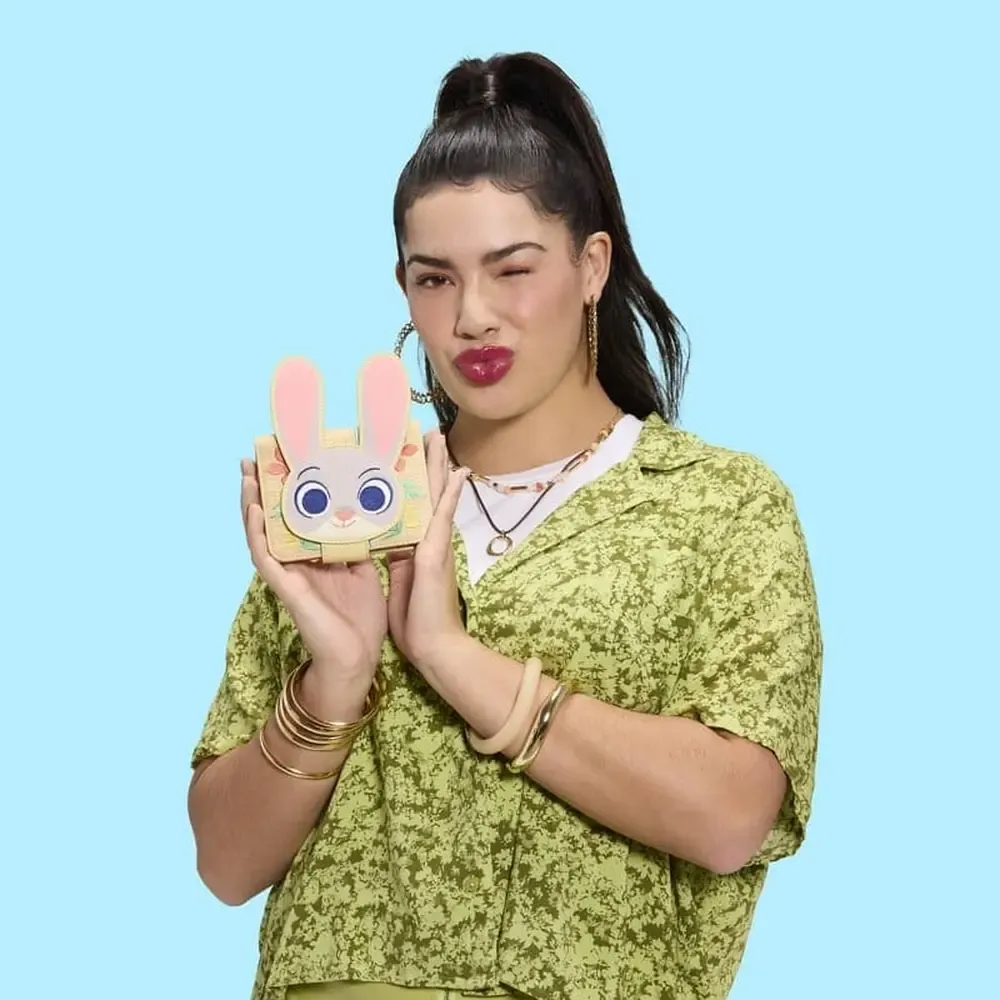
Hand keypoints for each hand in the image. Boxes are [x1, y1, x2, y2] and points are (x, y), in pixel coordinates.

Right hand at [240, 458, 386, 680]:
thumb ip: (356, 546)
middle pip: (271, 521)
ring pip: (260, 534)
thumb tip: (363, 518)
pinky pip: (265, 556)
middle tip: (252, 459)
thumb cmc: (361, 620)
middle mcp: (296, 563)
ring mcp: (288, 575)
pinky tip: (254, 510)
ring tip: (247, 475)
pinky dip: (257, 532)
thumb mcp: (363, 571)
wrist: (359, 658)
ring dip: (251, 504)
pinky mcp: (286, 588)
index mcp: (314, 558)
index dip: (285, 492)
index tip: (283, 462)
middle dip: (261, 490)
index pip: (293, 518)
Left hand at [387, 431, 468, 669]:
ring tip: (439, 437)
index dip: (412, 479)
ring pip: (437, 497)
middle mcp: (429, 540)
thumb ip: (395, 558)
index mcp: (417, 546)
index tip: (407, 454)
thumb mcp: (398, 581)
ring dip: (439, 467)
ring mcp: (435, 545)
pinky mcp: (436, 554)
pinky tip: (456, 473)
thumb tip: (385, 540)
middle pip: (429, 493)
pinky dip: (450, 494)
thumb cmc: (417, 621)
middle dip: (428, 463)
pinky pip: (443, 517)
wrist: (435, 647)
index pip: (414, 505)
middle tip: (429, 432)